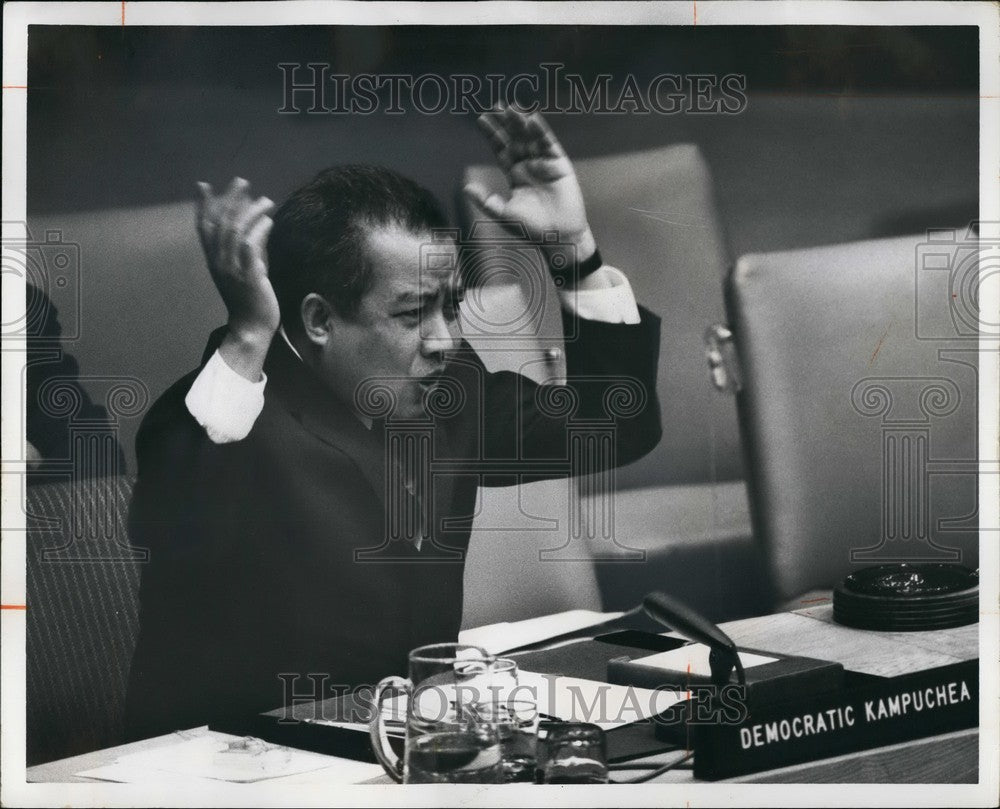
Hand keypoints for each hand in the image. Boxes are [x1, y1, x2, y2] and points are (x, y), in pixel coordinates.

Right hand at [196, 178, 276, 380]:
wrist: (252, 328)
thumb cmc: (252, 299)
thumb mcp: (249, 269)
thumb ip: (251, 248)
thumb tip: (260, 224)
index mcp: (215, 260)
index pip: (205, 228)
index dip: (203, 205)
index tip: (203, 185)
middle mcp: (220, 262)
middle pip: (221, 223)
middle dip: (230, 199)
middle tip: (241, 181)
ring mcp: (233, 269)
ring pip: (235, 232)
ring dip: (250, 212)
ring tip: (265, 199)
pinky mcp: (249, 277)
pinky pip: (250, 248)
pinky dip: (258, 232)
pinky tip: (268, 221)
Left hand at [464, 105, 596, 260]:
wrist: (558, 236)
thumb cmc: (532, 228)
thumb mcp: (504, 214)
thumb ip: (486, 201)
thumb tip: (465, 188)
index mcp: (515, 174)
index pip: (502, 149)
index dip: (492, 134)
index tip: (482, 119)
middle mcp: (529, 165)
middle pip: (515, 139)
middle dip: (506, 123)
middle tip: (496, 106)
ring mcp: (544, 163)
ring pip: (531, 138)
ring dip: (521, 124)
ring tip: (511, 109)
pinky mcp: (560, 164)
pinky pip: (549, 144)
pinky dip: (541, 132)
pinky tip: (532, 120)